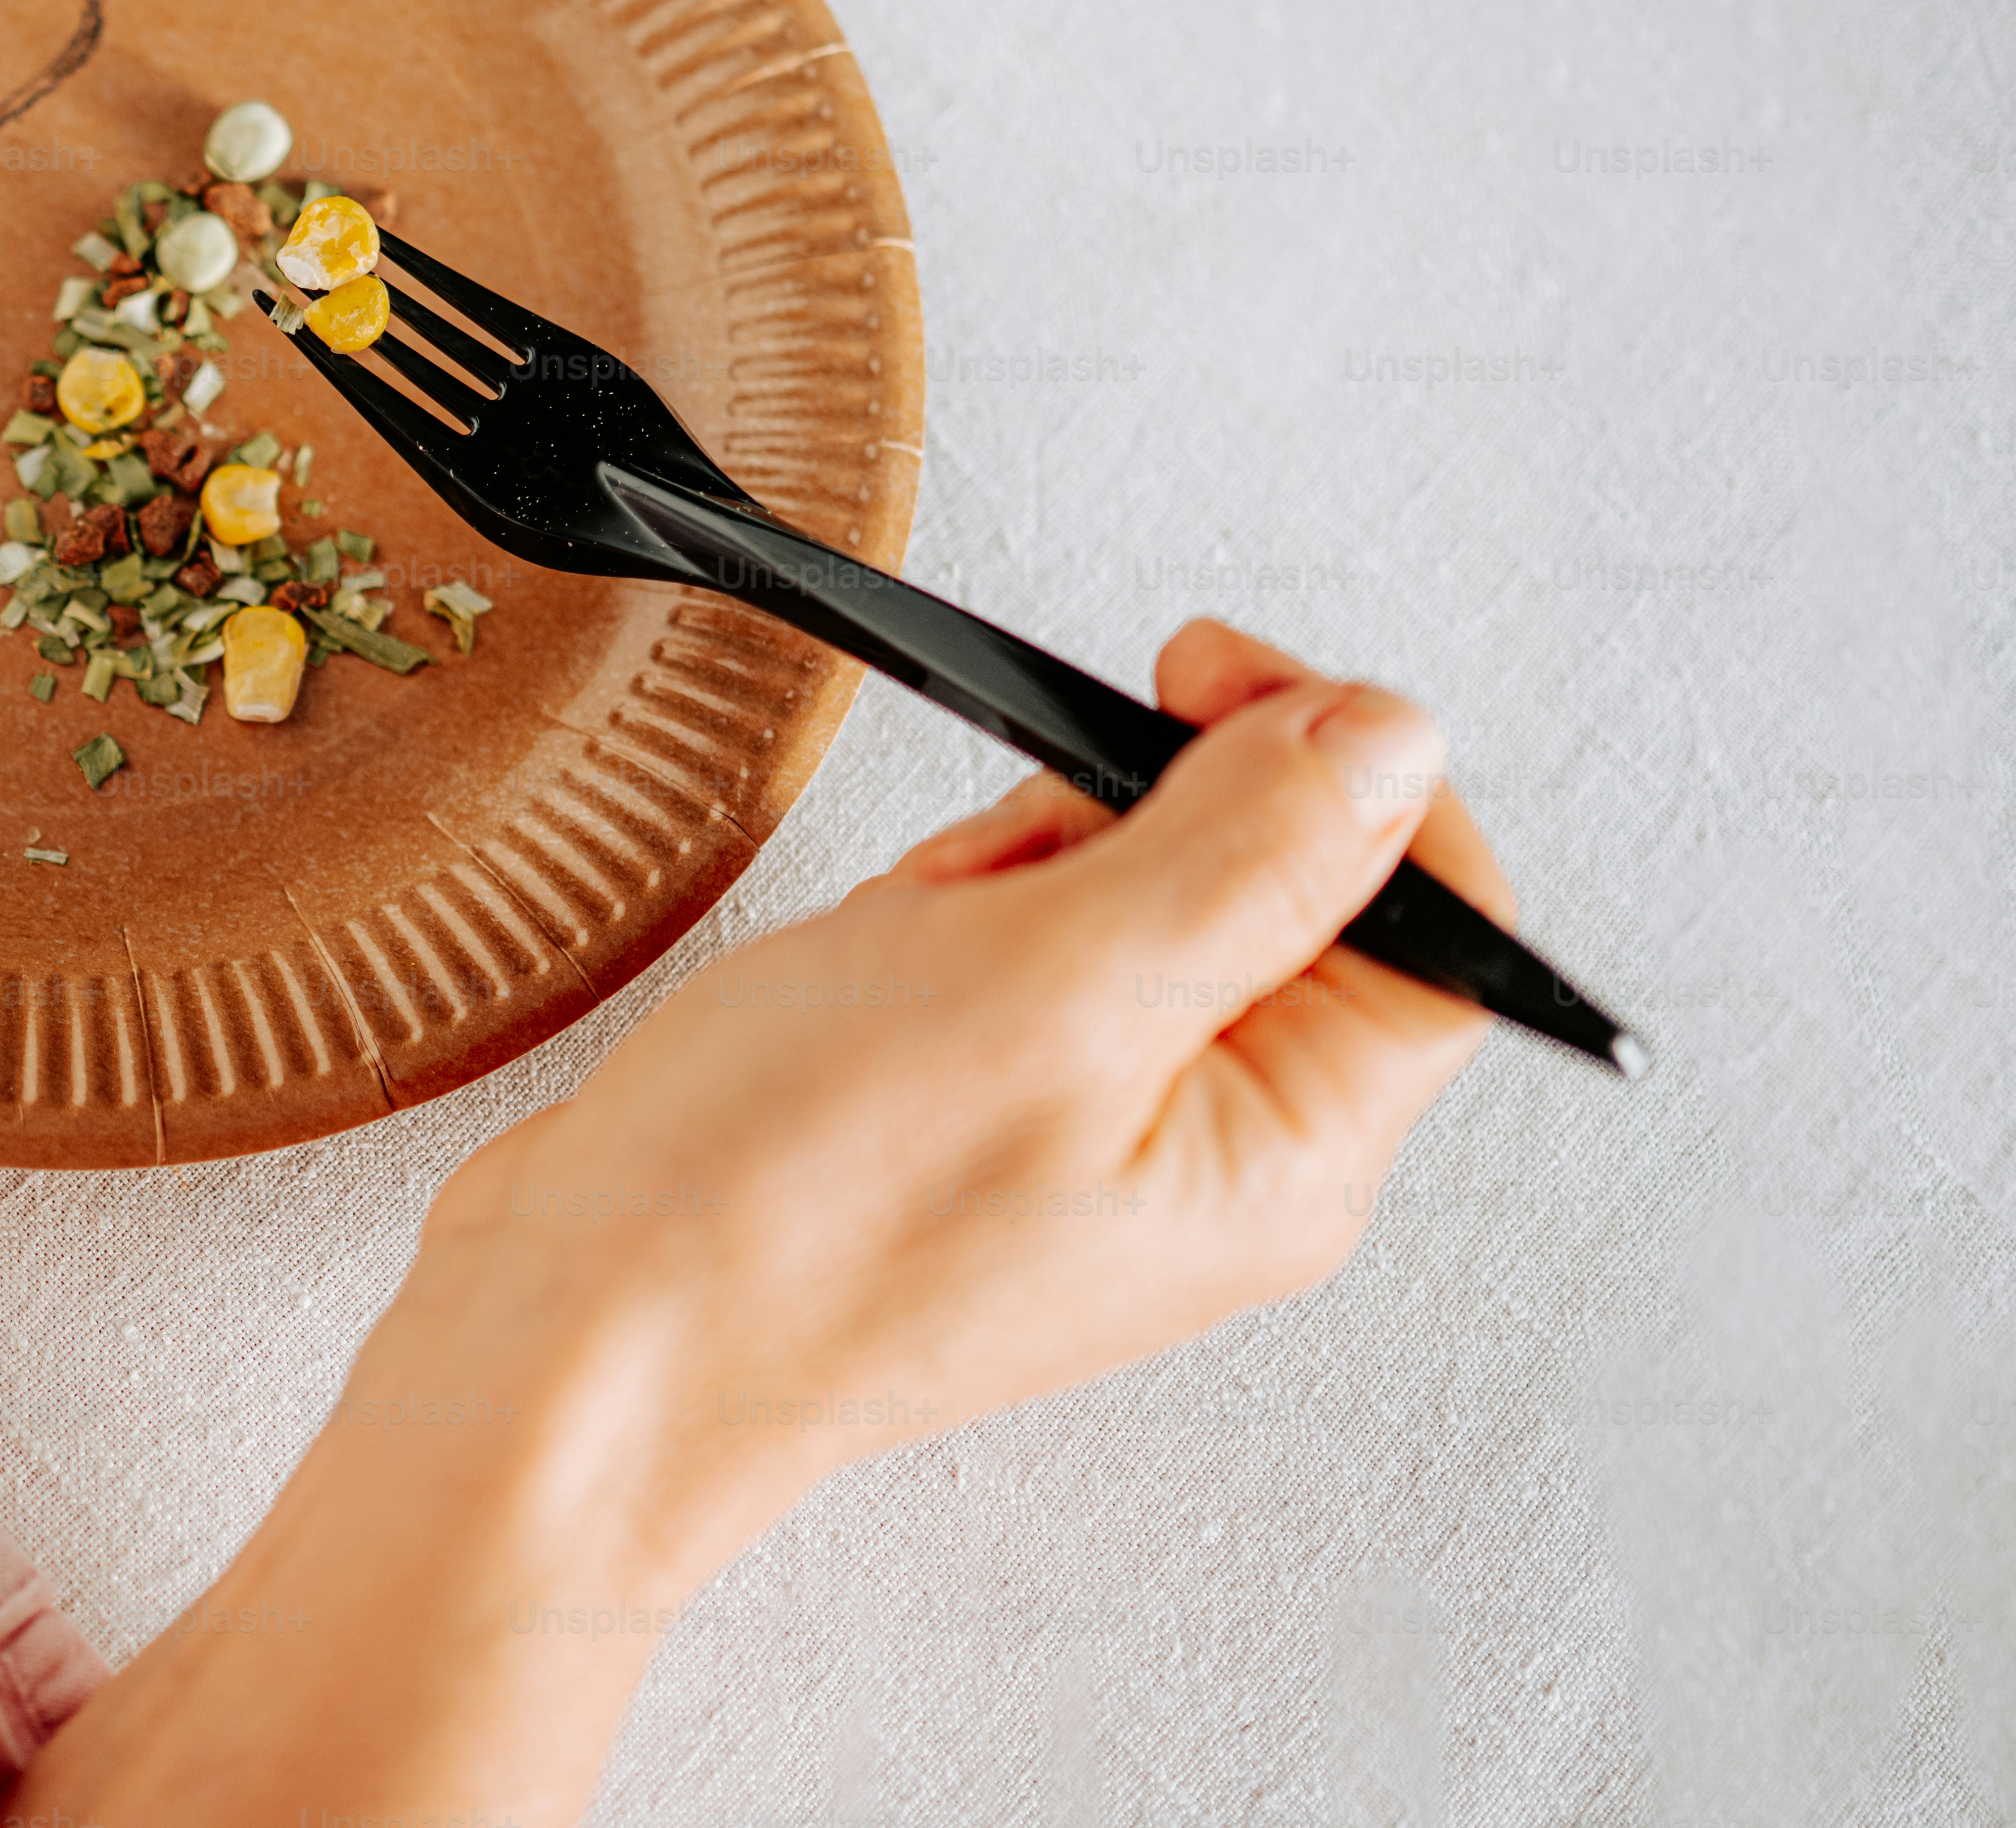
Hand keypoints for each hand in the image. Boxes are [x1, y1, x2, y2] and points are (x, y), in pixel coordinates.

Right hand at [8, 620, 1513, 1827]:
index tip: (1207, 675)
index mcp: (1285, 1158)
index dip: (1344, 770)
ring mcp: (1087, 1132)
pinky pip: (1007, 944)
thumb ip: (1250, 854)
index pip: (1438, 924)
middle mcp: (1211, 1155)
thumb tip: (1394, 740)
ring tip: (899, 956)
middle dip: (1113, 830)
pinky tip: (860, 976)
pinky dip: (931, 921)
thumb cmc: (789, 1208)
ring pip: (1118, 896)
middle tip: (997, 882)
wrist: (577, 1339)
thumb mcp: (1050, 983)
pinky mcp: (973, 1105)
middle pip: (1266, 890)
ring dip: (1001, 875)